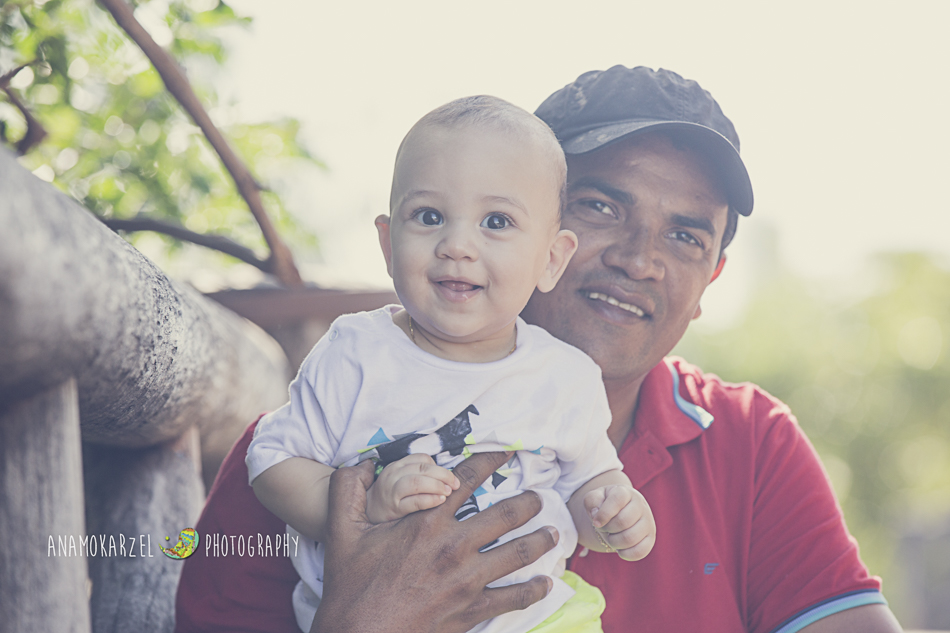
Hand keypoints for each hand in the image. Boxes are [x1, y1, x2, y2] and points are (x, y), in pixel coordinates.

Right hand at [311, 451, 558, 632]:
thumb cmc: (350, 586)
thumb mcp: (341, 531)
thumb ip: (347, 489)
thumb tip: (362, 462)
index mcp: (427, 521)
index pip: (467, 480)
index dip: (491, 462)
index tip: (508, 453)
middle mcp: (453, 546)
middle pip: (505, 515)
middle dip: (527, 502)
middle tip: (538, 497)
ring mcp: (466, 580)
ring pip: (517, 553)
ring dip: (539, 540)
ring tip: (552, 532)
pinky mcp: (471, 610)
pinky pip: (512, 597)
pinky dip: (532, 589)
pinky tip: (544, 583)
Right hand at [366, 454, 460, 522]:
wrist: (370, 513)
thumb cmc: (393, 496)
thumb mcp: (403, 479)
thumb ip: (421, 475)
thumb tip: (449, 478)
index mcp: (398, 465)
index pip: (421, 458)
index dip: (439, 467)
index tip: (451, 478)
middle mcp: (393, 475)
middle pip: (422, 468)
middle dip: (443, 475)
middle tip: (455, 485)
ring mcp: (392, 491)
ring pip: (417, 482)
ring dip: (436, 486)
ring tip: (448, 493)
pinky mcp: (394, 509)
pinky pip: (414, 501)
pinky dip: (430, 500)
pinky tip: (440, 501)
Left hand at [584, 484, 655, 560]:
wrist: (618, 513)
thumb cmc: (604, 505)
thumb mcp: (594, 499)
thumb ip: (592, 501)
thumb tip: (596, 514)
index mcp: (625, 492)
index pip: (617, 500)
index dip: (603, 514)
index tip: (595, 522)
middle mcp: (640, 505)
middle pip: (622, 522)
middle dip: (607, 529)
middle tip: (604, 528)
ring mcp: (648, 522)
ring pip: (630, 538)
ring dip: (614, 542)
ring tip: (611, 537)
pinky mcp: (650, 539)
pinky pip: (639, 552)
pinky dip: (625, 554)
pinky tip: (620, 548)